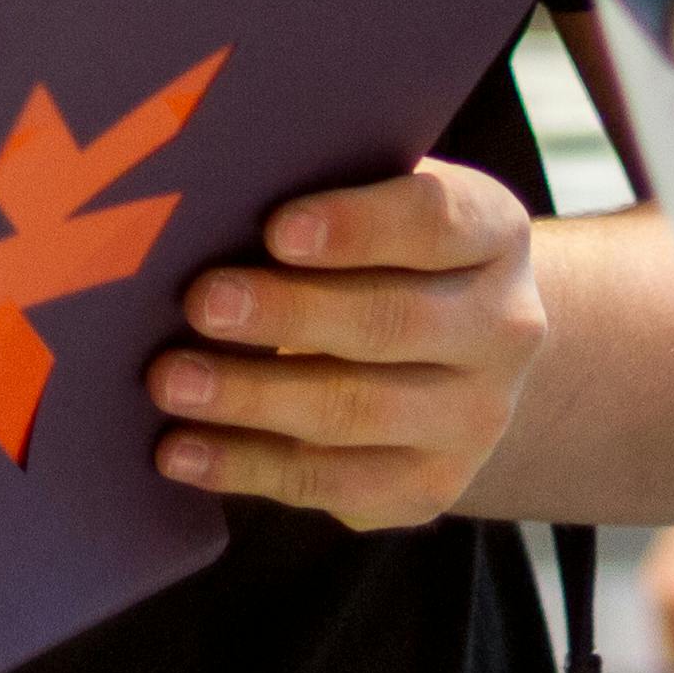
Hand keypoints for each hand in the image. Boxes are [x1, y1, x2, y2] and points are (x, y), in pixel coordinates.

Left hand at [149, 159, 546, 531]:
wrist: (457, 347)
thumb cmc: (378, 245)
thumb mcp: (371, 195)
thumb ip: (315, 187)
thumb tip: (203, 199)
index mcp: (492, 233)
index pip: (435, 222)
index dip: (357, 227)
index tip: (276, 230)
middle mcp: (504, 328)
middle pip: (392, 322)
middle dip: (287, 313)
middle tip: (200, 303)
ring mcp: (476, 418)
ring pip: (360, 411)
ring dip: (254, 398)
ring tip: (169, 381)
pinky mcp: (431, 485)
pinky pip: (336, 484)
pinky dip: (249, 467)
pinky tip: (180, 450)